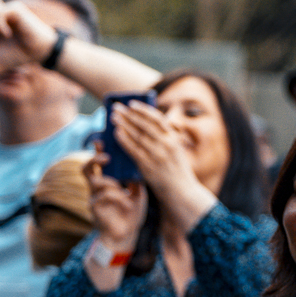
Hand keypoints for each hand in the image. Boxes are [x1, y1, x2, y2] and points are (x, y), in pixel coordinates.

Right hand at [85, 151, 146, 250]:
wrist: (127, 234)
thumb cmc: (131, 212)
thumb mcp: (138, 191)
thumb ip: (135, 177)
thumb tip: (139, 160)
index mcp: (107, 181)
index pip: (100, 162)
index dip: (100, 149)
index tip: (104, 137)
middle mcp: (97, 187)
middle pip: (87, 168)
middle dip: (95, 158)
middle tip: (106, 156)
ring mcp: (94, 197)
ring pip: (95, 182)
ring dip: (110, 182)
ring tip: (121, 186)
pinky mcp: (95, 208)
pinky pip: (101, 197)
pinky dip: (115, 197)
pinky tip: (125, 201)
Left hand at [108, 100, 214, 220]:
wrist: (182, 193)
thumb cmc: (178, 173)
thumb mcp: (177, 153)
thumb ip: (166, 141)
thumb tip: (147, 129)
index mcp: (175, 139)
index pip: (158, 119)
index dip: (144, 110)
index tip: (132, 104)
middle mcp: (167, 144)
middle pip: (144, 124)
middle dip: (129, 114)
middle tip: (116, 107)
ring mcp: (158, 155)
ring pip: (137, 135)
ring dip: (124, 124)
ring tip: (113, 117)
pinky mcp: (148, 166)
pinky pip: (133, 150)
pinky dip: (124, 140)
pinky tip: (116, 133)